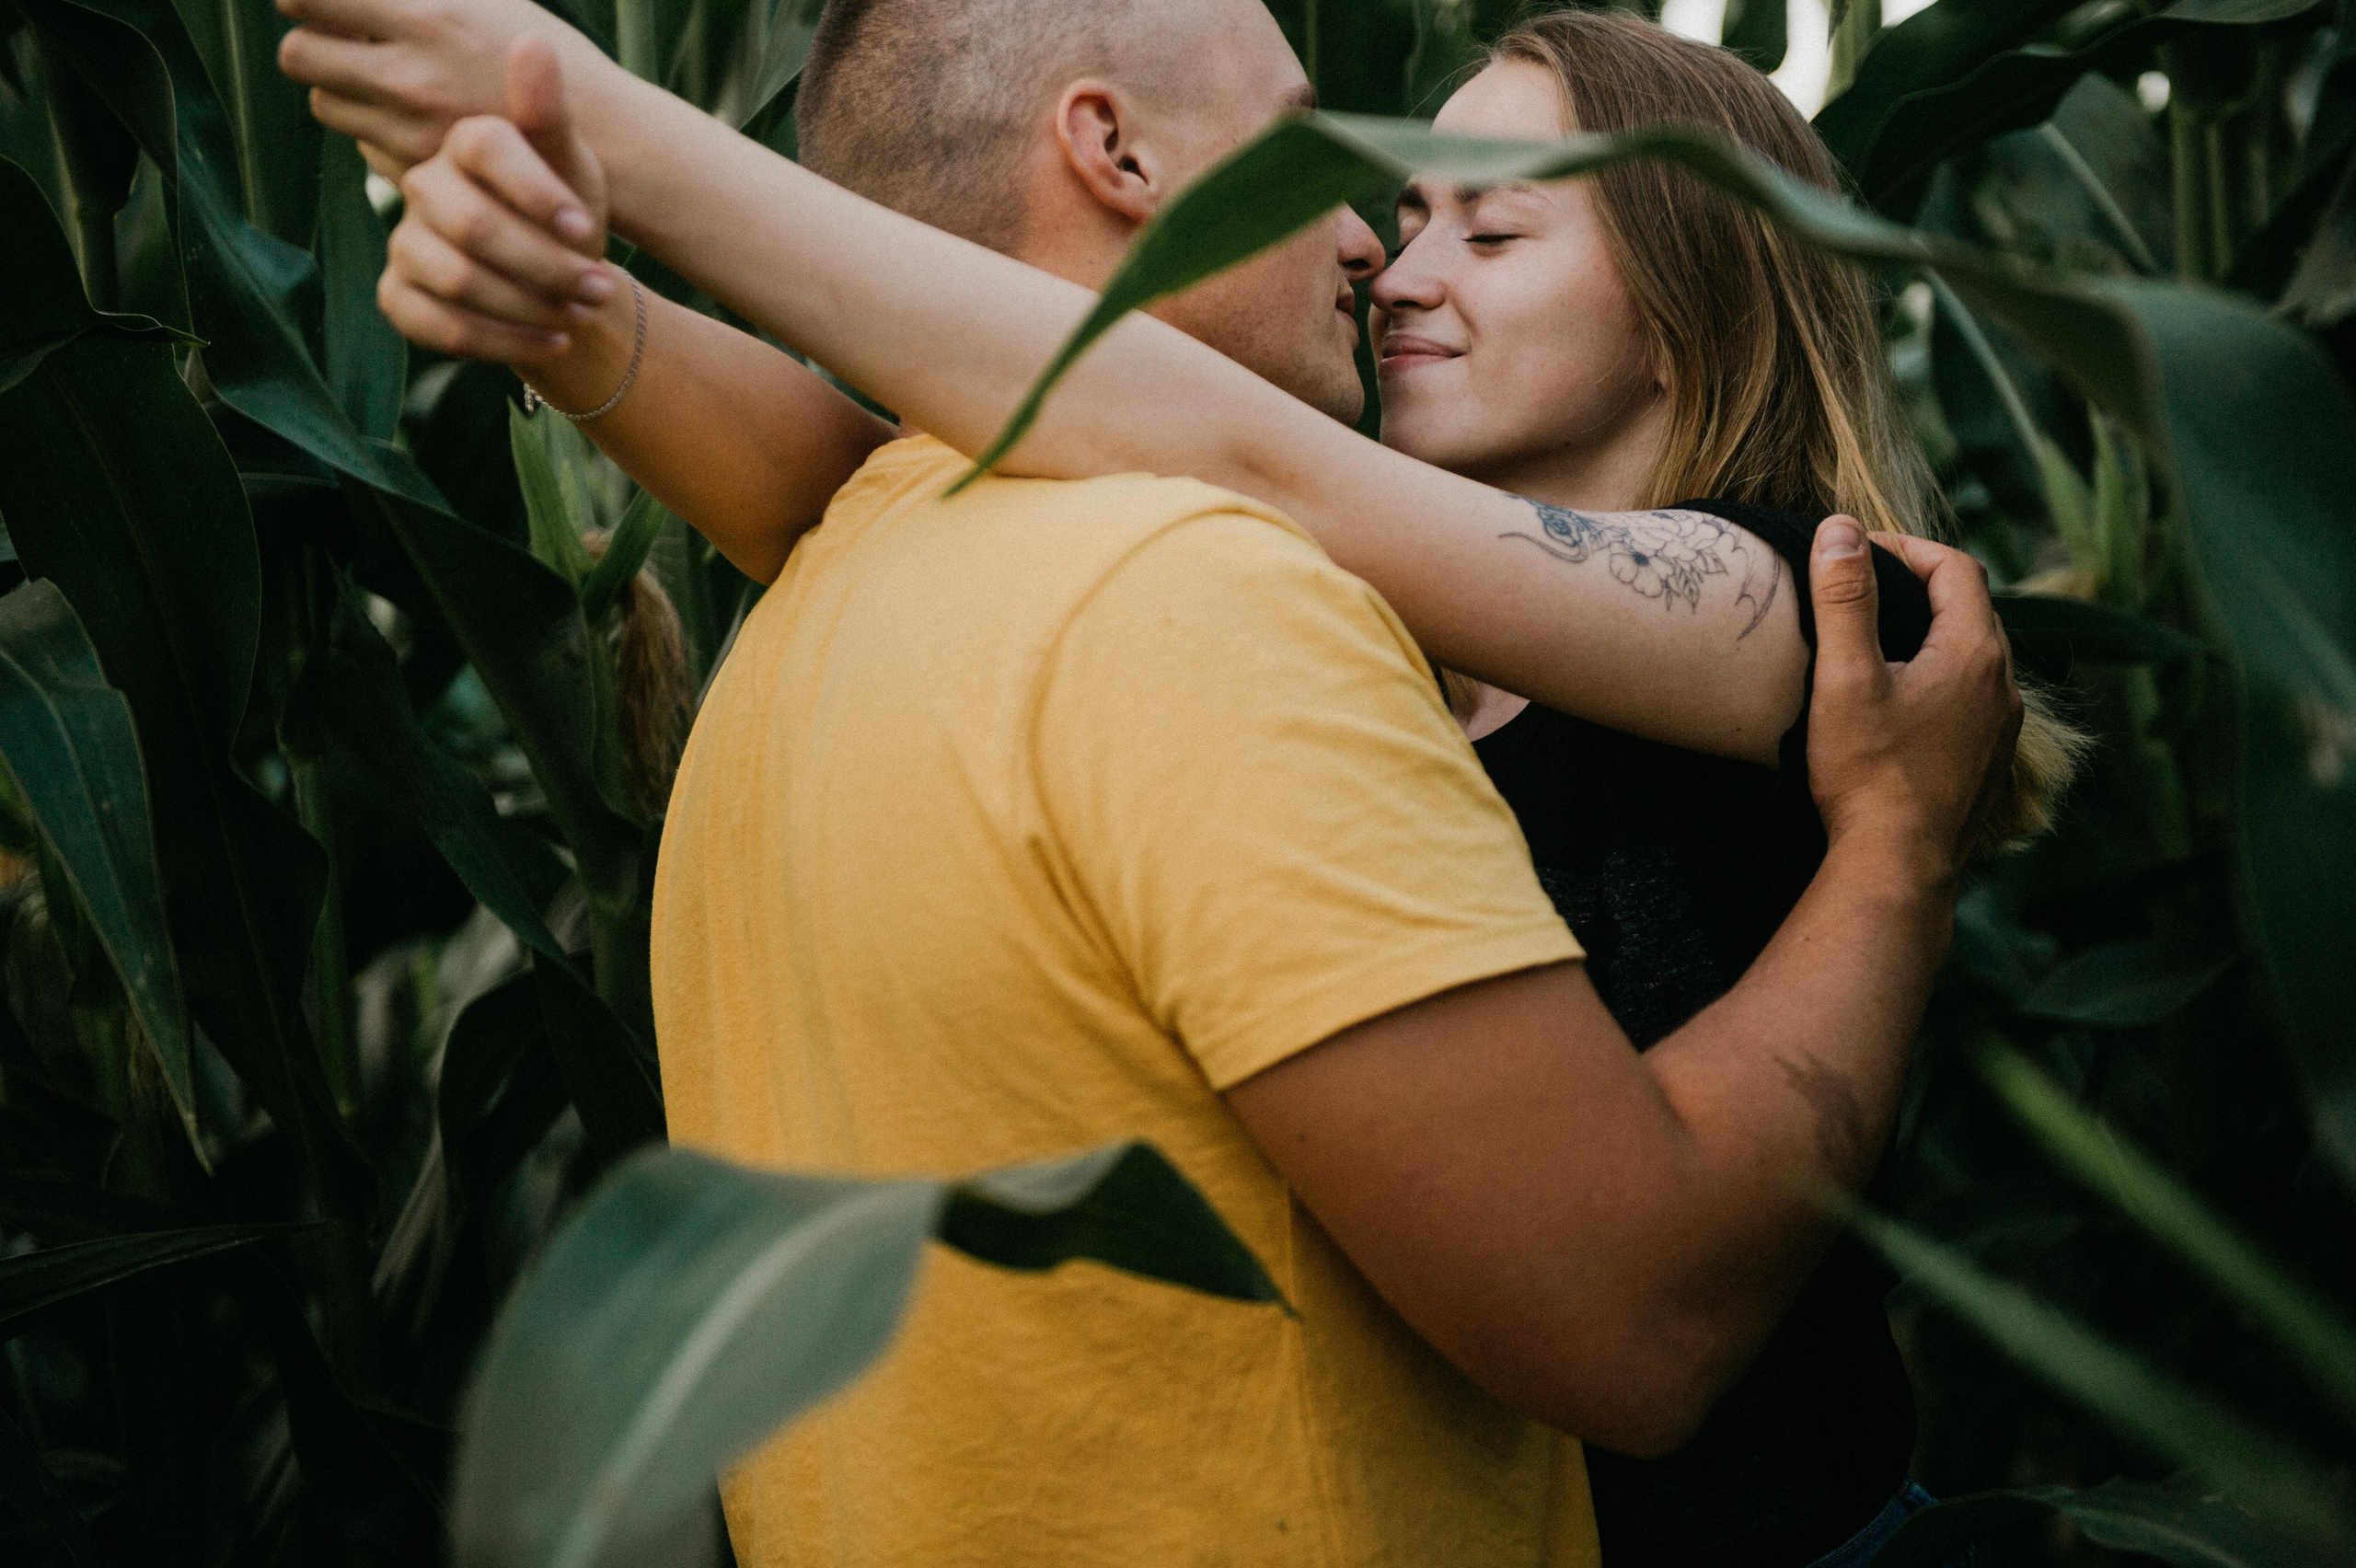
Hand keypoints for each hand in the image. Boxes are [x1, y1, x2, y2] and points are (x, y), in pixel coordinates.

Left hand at [276, 0, 605, 175]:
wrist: (601, 140)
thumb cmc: (540, 53)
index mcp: (429, 18)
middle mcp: (410, 76)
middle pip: (299, 55)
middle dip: (310, 41)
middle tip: (335, 34)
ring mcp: (409, 129)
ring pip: (324, 104)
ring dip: (338, 87)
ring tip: (376, 76)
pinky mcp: (416, 169)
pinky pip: (359, 142)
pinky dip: (371, 126)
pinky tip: (407, 115)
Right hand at [378, 38, 613, 369]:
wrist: (561, 289)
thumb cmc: (568, 221)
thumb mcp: (575, 169)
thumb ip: (550, 115)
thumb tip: (534, 41)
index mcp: (464, 142)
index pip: (485, 147)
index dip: (537, 193)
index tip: (583, 227)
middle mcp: (423, 185)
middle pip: (473, 225)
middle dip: (545, 265)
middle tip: (596, 288)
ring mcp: (404, 242)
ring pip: (459, 280)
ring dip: (532, 307)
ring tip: (579, 312)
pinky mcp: (399, 296)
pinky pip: (443, 326)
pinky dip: (508, 343)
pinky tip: (553, 341)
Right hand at [1803, 517, 2022, 884]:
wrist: (1897, 867)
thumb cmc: (1869, 773)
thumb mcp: (1846, 678)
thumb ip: (1844, 598)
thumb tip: (1840, 527)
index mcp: (1974, 652)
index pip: (1954, 567)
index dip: (1906, 548)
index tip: (1858, 552)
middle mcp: (2002, 686)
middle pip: (1970, 608)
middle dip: (1920, 586)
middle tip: (1864, 588)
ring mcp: (2001, 729)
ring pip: (1974, 657)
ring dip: (1933, 635)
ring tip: (1880, 641)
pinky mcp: (1988, 764)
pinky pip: (1972, 700)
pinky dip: (1941, 680)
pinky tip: (1902, 703)